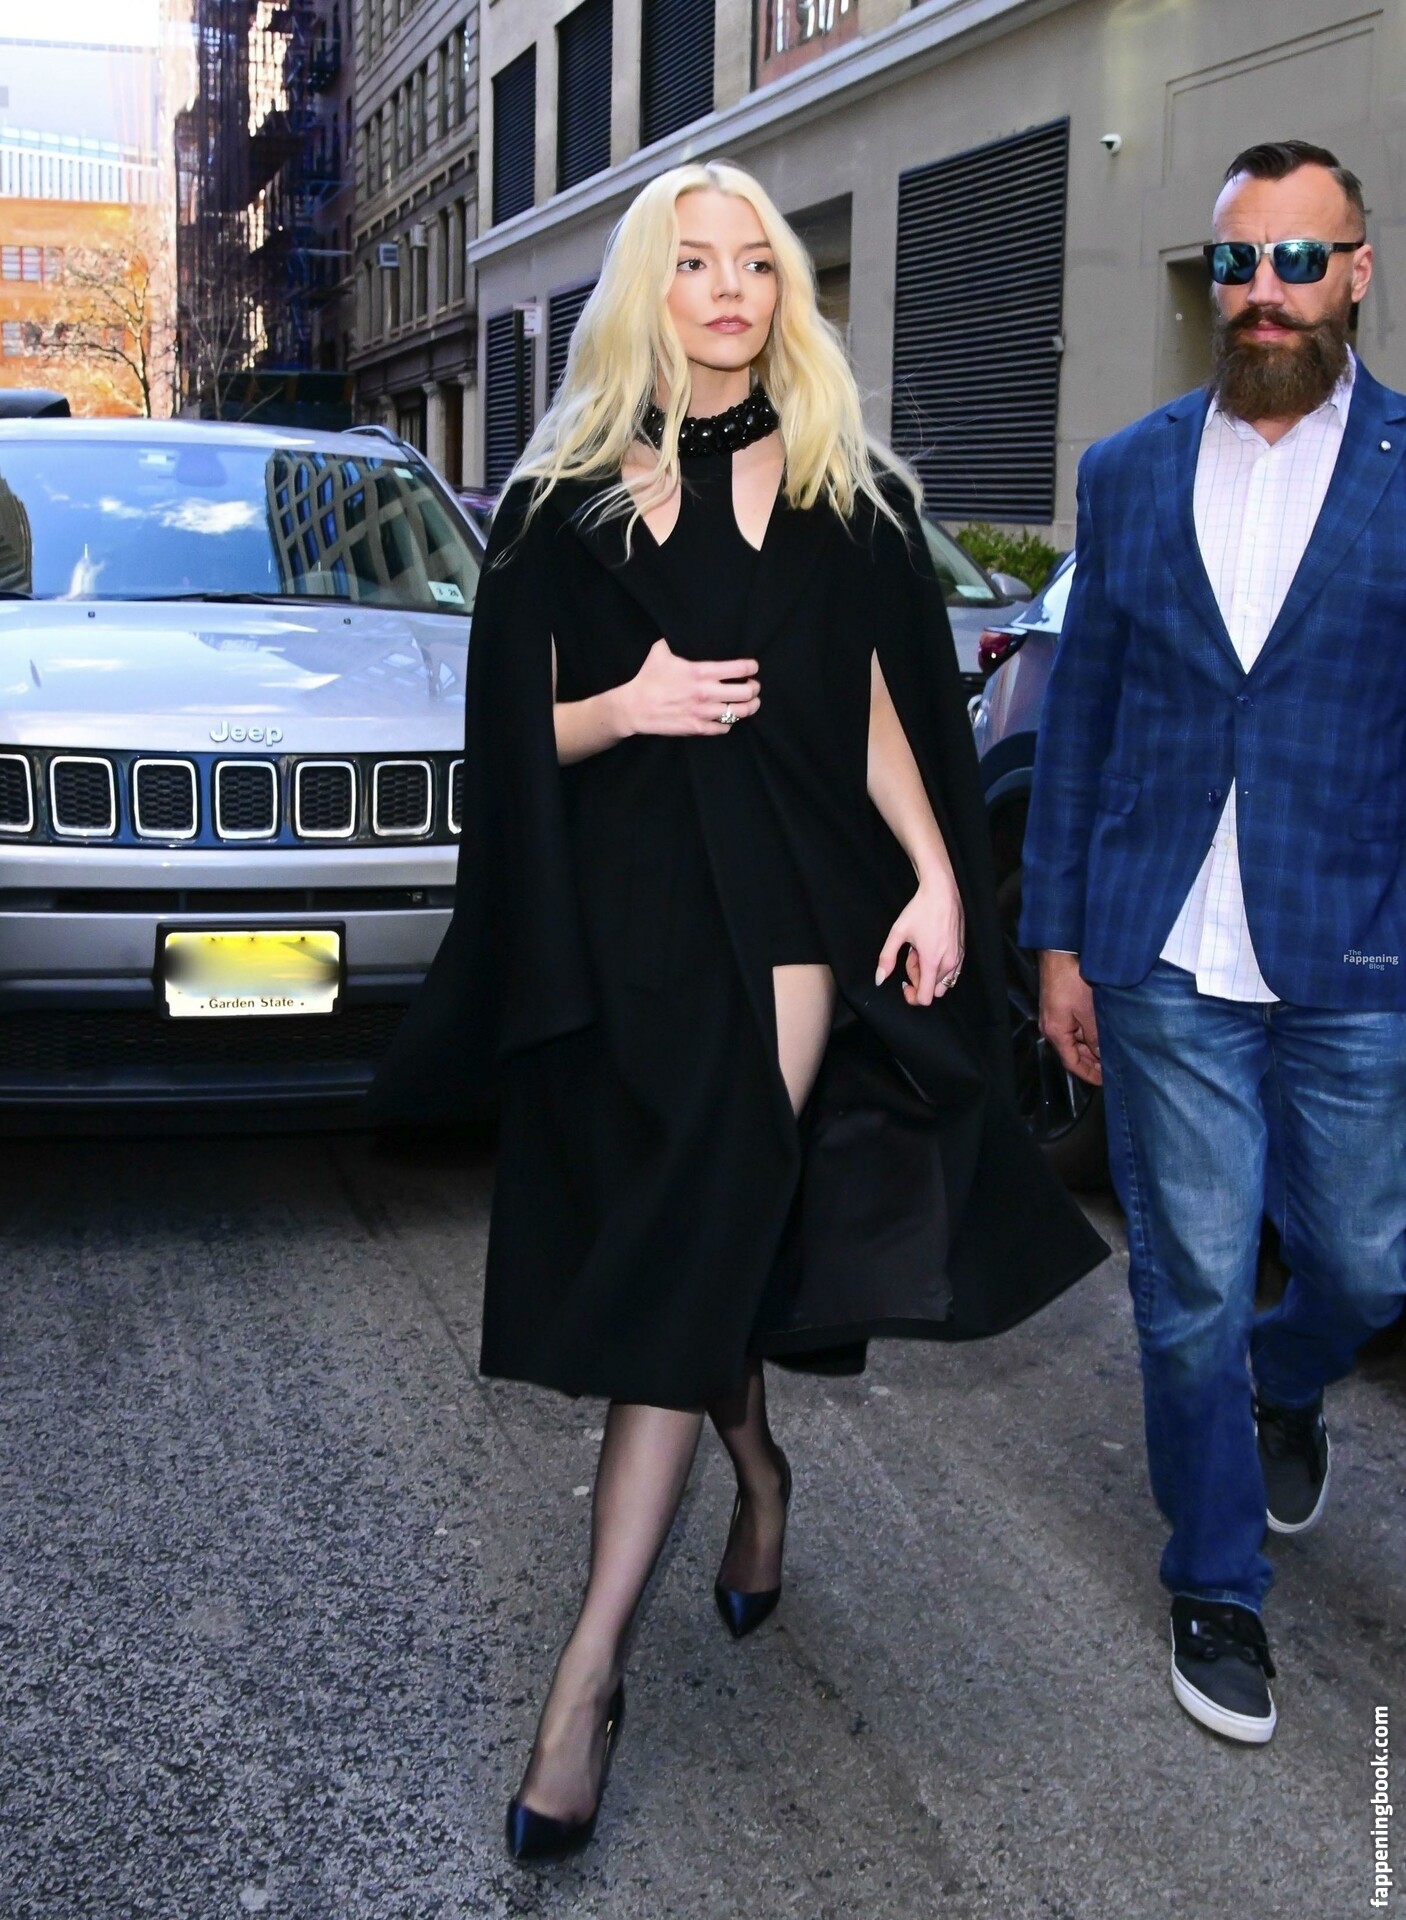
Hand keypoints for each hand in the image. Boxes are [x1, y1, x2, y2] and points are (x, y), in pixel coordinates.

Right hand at [619, 637, 759, 737]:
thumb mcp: (660, 651)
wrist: (635, 708)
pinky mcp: (698, 728)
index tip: (752, 667)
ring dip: (749, 706)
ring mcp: (703, 712)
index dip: (751, 667)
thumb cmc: (648, 678)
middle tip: (753, 686)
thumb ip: (676, 639)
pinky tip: (728, 716)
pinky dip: (730, 721)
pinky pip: (725, 727)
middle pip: (747, 692)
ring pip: (740, 712)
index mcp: (701, 672)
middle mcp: (706, 693)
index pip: (739, 669)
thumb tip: (682, 627)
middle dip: (754, 688)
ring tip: (750, 702)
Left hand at [875, 871, 964, 1004]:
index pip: (926, 998)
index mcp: (932, 961)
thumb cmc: (920, 910)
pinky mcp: (963, 952)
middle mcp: (949, 963)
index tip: (904, 985)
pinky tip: (932, 948)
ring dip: (929, 973)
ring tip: (921, 951)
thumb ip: (887, 958)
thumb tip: (879, 978)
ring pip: (942, 982)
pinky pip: (951, 973)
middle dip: (918, 979)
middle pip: (931, 989)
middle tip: (911, 957)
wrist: (942, 892)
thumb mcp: (897, 932)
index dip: (912, 997)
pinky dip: (939, 967)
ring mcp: (958, 958)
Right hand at [1038, 951, 1101, 1084]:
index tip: (1104, 1081)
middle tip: (1111, 1068)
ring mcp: (1055, 1018)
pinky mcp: (1059, 1008)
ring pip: (1074, 1041)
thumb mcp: (1088, 1012)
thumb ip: (1094, 1036)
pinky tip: (1100, 1034)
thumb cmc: (1070, 981)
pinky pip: (1073, 1029)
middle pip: (1072, 1053)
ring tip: (1109, 1052)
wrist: (1060, 954)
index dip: (1088, 1074)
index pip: (1072, 1063)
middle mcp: (1052, 1028)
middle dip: (1091, 1063)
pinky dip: (1087, 1035)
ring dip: (1091, 1048)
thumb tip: (1101, 1054)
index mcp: (1056, 1033)